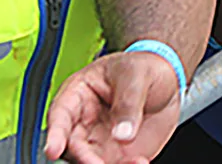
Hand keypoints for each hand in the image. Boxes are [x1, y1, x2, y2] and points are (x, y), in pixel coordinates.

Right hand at [43, 51, 181, 163]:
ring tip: (132, 162)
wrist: (168, 80)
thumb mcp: (137, 75)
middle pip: (72, 146)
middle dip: (84, 159)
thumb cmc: (143, 67)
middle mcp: (84, 122)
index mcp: (79, 93)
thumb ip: (129, 103)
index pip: (60, 115)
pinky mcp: (117, 155)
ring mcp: (100, 141)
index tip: (53, 150)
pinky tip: (141, 162)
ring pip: (91, 162)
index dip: (55, 134)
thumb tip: (122, 134)